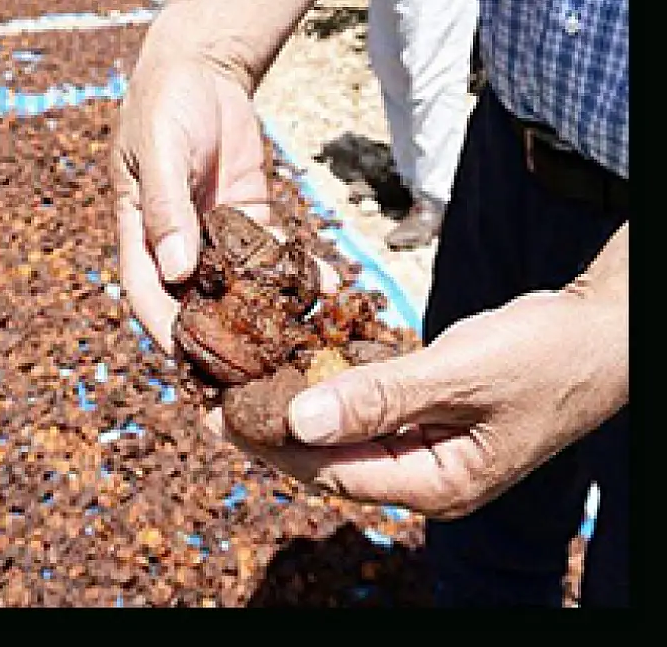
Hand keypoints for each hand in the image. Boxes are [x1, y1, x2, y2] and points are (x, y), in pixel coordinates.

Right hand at [112, 19, 337, 354]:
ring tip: (303, 338)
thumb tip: (177, 269)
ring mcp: (213, 237)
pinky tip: (326, 288)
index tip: (191, 362)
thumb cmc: (165, 104)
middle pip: (194, 303)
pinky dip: (295, 273)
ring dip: (267, 313)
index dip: (165, 330)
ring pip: (238, 288)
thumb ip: (167, 208)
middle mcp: (175, 244)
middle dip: (223, 339)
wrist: (202, 69)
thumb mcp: (160, 150)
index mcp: (140, 232)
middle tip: (258, 372)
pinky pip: (270, 257)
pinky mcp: (247, 221)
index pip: (147, 293)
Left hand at [205, 286, 628, 519]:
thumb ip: (379, 398)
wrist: (604, 330)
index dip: (271, 447)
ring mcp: (429, 447)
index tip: (218, 416)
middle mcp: (428, 476)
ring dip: (296, 407)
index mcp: (438, 485)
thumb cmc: (547, 355)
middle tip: (211, 397)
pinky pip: (367, 409)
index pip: (332, 475)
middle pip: (329, 461)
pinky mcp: (430, 416)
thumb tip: (299, 422)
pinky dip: (332, 387)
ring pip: (343, 433)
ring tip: (239, 380)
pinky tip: (295, 363)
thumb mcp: (460, 374)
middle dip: (270, 431)